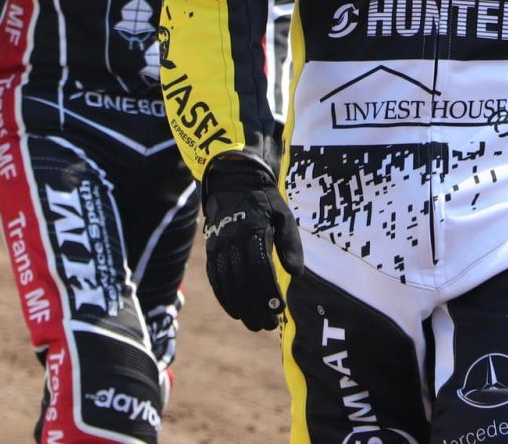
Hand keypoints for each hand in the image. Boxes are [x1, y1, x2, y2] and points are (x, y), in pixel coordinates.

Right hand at [201, 153, 303, 331]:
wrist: (234, 182)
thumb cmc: (264, 201)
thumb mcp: (283, 215)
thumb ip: (290, 243)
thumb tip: (296, 273)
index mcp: (252, 231)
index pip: (260, 269)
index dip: (269, 292)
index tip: (280, 309)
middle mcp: (232, 241)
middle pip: (243, 282)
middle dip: (255, 307)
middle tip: (269, 325)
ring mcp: (218, 247)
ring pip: (227, 284)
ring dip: (241, 307)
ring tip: (255, 324)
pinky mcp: (211, 251)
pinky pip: (216, 279)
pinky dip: (224, 298)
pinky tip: (235, 311)